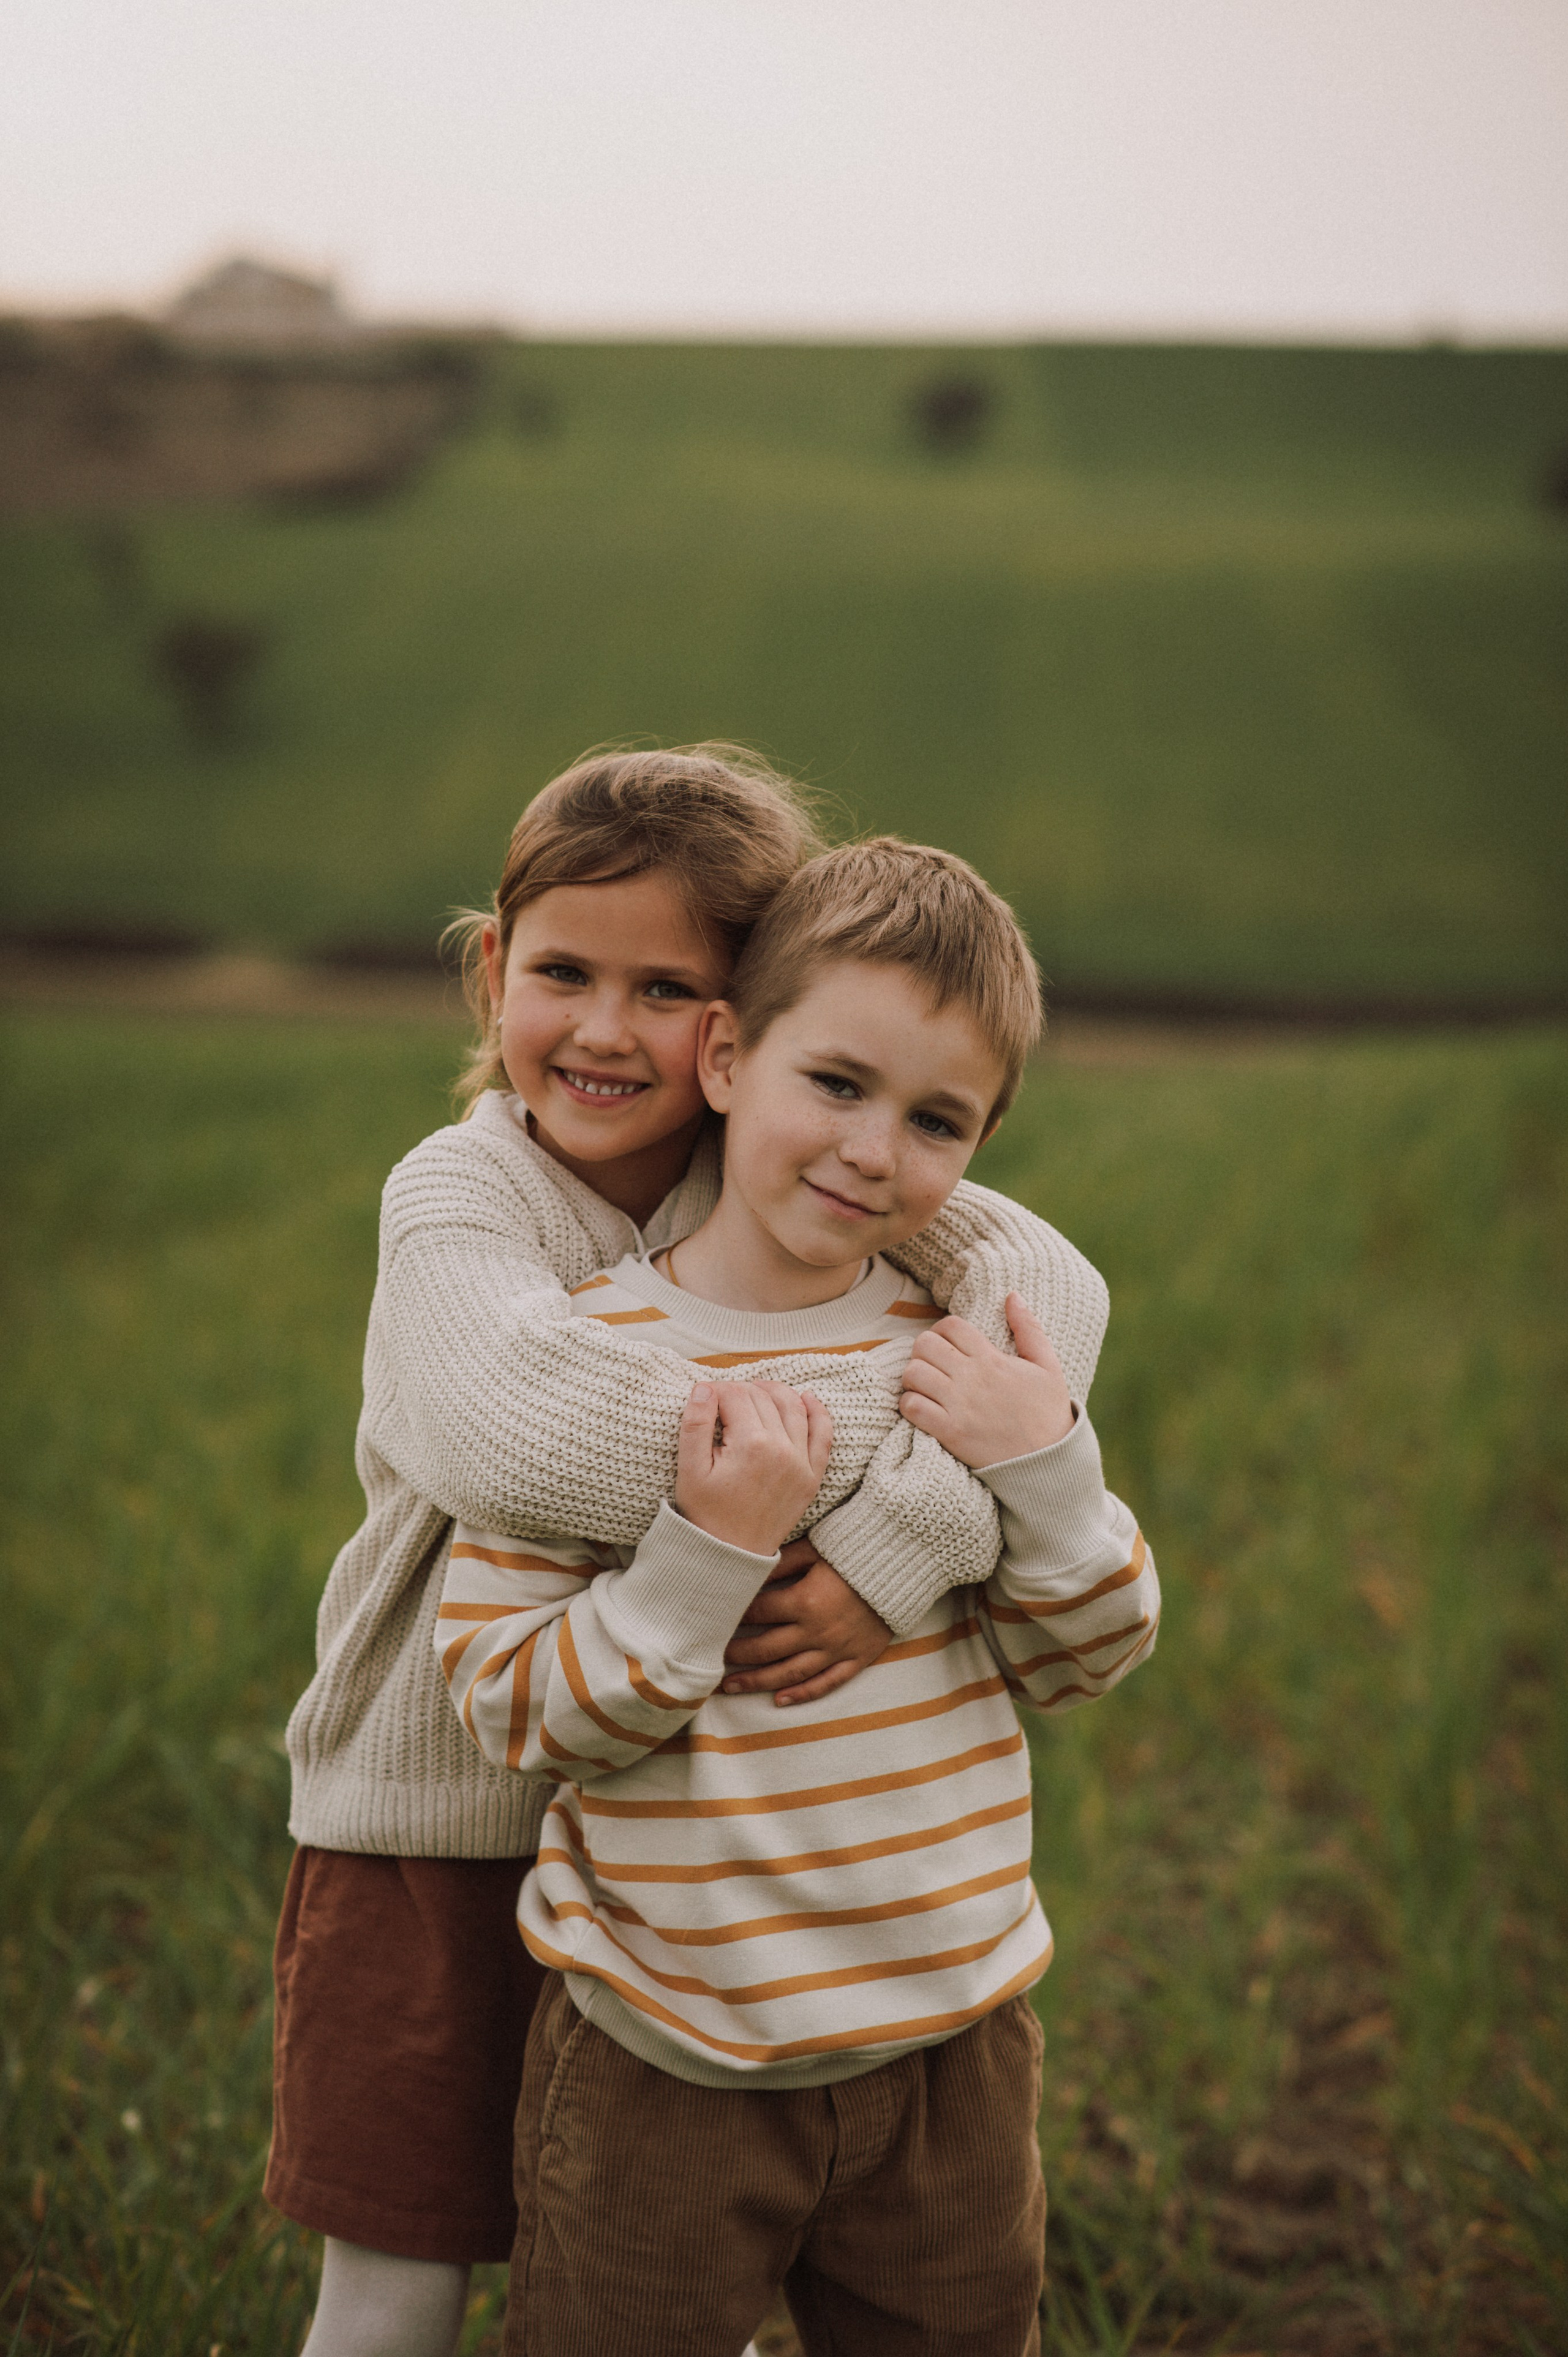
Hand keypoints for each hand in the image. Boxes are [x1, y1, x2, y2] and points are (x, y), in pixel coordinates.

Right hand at [675, 1380, 832, 1557]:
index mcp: (751, 1445)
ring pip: (794, 1407)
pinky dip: (818, 1412)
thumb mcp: (689, 1469)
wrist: (730, 1555)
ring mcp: (801, 1463)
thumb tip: (705, 1387)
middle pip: (763, 1397)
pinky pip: (823, 1435)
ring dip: (776, 1392)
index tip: (705, 1397)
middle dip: (742, 1390)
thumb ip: (695, 1424)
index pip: (735, 1395)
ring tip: (758, 1390)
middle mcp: (782, 1449)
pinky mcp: (812, 1477)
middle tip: (724, 1399)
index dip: (717, 1390)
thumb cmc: (706, 1513)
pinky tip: (808, 1397)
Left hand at [721, 1539, 892, 1706]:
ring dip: (757, 1681)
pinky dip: (803, 1694)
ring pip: (790, 1673)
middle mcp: (818, 1631)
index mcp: (805, 1601)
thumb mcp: (816, 1549)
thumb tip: (747, 1569)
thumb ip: (781, 1561)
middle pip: (766, 1649)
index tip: (714, 1618)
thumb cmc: (856, 1551)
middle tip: (710, 1658)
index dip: (733, 1616)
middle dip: (735, 1654)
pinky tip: (780, 1700)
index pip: (758, 1613)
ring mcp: (838, 1649)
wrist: (906, 1564)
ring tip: (730, 1687)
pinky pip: (827, 1683)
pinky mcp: (858, 1658)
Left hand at [898, 1293, 1073, 1466]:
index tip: (947, 1343)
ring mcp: (958, 1406)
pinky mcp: (948, 1432)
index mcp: (992, 1359)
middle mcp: (972, 1379)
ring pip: (912, 1373)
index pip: (951, 1326)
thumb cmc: (1048, 1412)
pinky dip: (910, 1404)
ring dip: (913, 1377)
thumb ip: (1028, 1328)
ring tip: (926, 1384)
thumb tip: (1012, 1296)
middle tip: (933, 1363)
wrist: (1047, 1462)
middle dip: (924, 1350)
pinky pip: (911, 1407)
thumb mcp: (1048, 1365)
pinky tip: (923, 1407)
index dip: (943, 1329)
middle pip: (924, 1344)